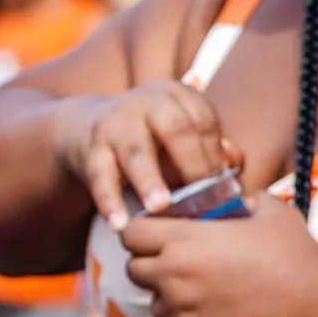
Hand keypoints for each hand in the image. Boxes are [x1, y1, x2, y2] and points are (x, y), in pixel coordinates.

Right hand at [54, 81, 240, 228]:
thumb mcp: (180, 133)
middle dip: (191, 162)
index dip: (215, 152)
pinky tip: (119, 222)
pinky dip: (109, 201)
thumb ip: (210, 149)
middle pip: (174, 127)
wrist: (84, 129)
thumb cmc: (149, 138)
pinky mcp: (88, 150)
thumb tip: (232, 166)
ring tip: (160, 206)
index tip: (220, 183)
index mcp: (174, 94)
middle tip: (201, 194)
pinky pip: (99, 177)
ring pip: (134, 152)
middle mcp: (143, 102)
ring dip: (149, 180)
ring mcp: (113, 125)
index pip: (203, 119)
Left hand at [122, 194, 317, 316]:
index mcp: (182, 241)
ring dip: (170, 300)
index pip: (130, 233)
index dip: (140, 233)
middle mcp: (172, 277)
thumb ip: (241, 200)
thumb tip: (236, 198)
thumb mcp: (269, 211)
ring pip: (154, 306)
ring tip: (202, 295)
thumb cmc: (295, 255)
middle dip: (150, 266)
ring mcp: (180, 313)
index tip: (153, 235)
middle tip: (177, 265)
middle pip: (134, 270)